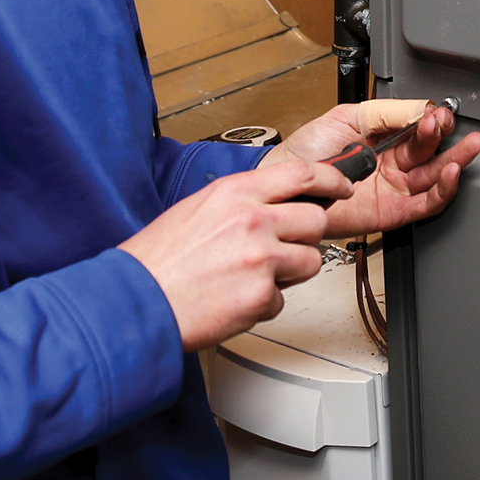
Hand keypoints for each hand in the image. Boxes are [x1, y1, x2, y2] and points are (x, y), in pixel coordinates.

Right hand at [117, 159, 351, 351]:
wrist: (137, 301)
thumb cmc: (158, 260)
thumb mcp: (197, 209)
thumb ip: (240, 203)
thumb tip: (272, 205)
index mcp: (235, 193)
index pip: (301, 174)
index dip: (331, 180)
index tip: (342, 186)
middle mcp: (252, 220)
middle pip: (316, 221)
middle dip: (306, 238)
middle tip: (283, 249)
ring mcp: (261, 258)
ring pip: (309, 262)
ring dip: (288, 274)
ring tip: (250, 278)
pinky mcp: (262, 295)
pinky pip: (282, 300)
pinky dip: (263, 304)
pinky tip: (233, 299)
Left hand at [266, 98, 479, 239]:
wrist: (287, 185)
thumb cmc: (306, 151)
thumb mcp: (347, 117)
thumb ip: (386, 112)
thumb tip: (421, 107)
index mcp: (383, 135)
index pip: (419, 126)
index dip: (433, 119)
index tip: (438, 114)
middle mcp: (393, 161)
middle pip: (432, 149)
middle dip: (445, 136)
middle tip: (450, 127)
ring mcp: (395, 187)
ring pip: (436, 175)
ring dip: (454, 160)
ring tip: (466, 147)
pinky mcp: (394, 212)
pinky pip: (427, 203)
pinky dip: (443, 190)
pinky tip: (450, 174)